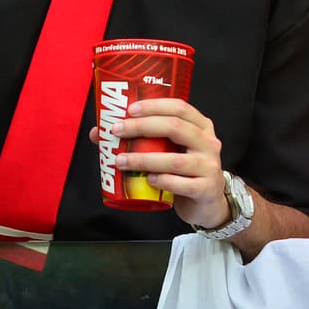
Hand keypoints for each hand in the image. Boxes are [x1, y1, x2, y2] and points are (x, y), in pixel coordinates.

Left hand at [88, 96, 231, 229]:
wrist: (208, 202)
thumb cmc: (185, 171)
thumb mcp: (171, 150)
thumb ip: (144, 139)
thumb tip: (98, 132)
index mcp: (201, 126)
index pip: (180, 108)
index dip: (154, 106)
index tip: (130, 110)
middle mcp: (209, 143)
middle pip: (175, 128)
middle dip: (142, 127)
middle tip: (117, 131)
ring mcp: (209, 166)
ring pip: (174, 160)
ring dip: (144, 159)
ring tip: (121, 160)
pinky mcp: (205, 189)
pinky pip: (180, 184)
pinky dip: (161, 181)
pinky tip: (147, 180)